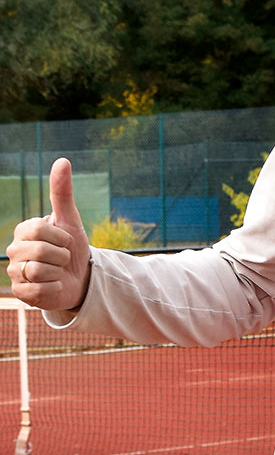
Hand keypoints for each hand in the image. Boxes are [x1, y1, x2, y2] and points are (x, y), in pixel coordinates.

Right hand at [6, 158, 91, 310]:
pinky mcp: (22, 294)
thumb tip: (62, 160)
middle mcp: (14, 251)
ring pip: (38, 270)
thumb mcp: (70, 219)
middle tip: (63, 257)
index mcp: (23, 231)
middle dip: (62, 254)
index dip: (61, 236)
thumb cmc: (72, 246)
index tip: (64, 239)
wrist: (81, 276)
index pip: (38, 229)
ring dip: (59, 270)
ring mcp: (15, 273)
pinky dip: (55, 286)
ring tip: (59, 270)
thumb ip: (62, 192)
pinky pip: (40, 288)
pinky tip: (55, 284)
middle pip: (39, 250)